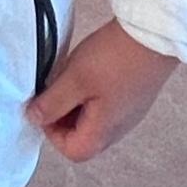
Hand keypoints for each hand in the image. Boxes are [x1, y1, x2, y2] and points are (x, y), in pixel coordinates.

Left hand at [27, 20, 178, 161]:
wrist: (152, 36)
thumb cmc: (114, 58)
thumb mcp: (75, 78)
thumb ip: (53, 102)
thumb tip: (34, 118)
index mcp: (104, 131)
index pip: (72, 151)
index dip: (51, 132)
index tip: (43, 104)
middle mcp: (118, 128)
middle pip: (83, 137)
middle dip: (62, 116)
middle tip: (54, 87)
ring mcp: (128, 112)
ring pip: (93, 120)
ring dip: (75, 103)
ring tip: (69, 76)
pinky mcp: (132, 96)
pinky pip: (104, 105)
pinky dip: (89, 94)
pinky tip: (87, 70)